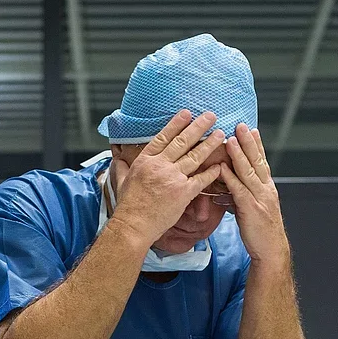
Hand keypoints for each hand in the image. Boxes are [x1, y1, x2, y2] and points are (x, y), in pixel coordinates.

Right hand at [110, 110, 224, 245]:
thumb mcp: (120, 181)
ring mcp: (172, 178)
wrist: (134, 225)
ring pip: (194, 156)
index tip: (187, 113)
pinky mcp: (183, 193)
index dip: (176, 124)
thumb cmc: (128, 206)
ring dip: (209, 144)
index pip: (163, 137)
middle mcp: (159, 165)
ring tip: (220, 135)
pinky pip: (200, 179)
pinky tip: (220, 165)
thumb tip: (117, 159)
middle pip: (182, 141)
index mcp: (145, 160)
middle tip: (210, 116)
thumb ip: (121, 167)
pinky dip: (211, 172)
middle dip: (198, 127)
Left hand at [219, 124, 289, 267]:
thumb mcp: (253, 210)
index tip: (251, 130)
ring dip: (239, 154)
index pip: (262, 162)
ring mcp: (259, 199)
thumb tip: (227, 190)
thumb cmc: (260, 233)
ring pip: (248, 172)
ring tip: (230, 139)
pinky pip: (238, 190)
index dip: (257, 145)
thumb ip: (242, 197)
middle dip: (249, 142)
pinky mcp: (250, 209)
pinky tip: (222, 167)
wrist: (270, 251)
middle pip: (257, 161)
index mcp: (267, 189)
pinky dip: (230, 177)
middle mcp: (266, 190)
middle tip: (242, 125)